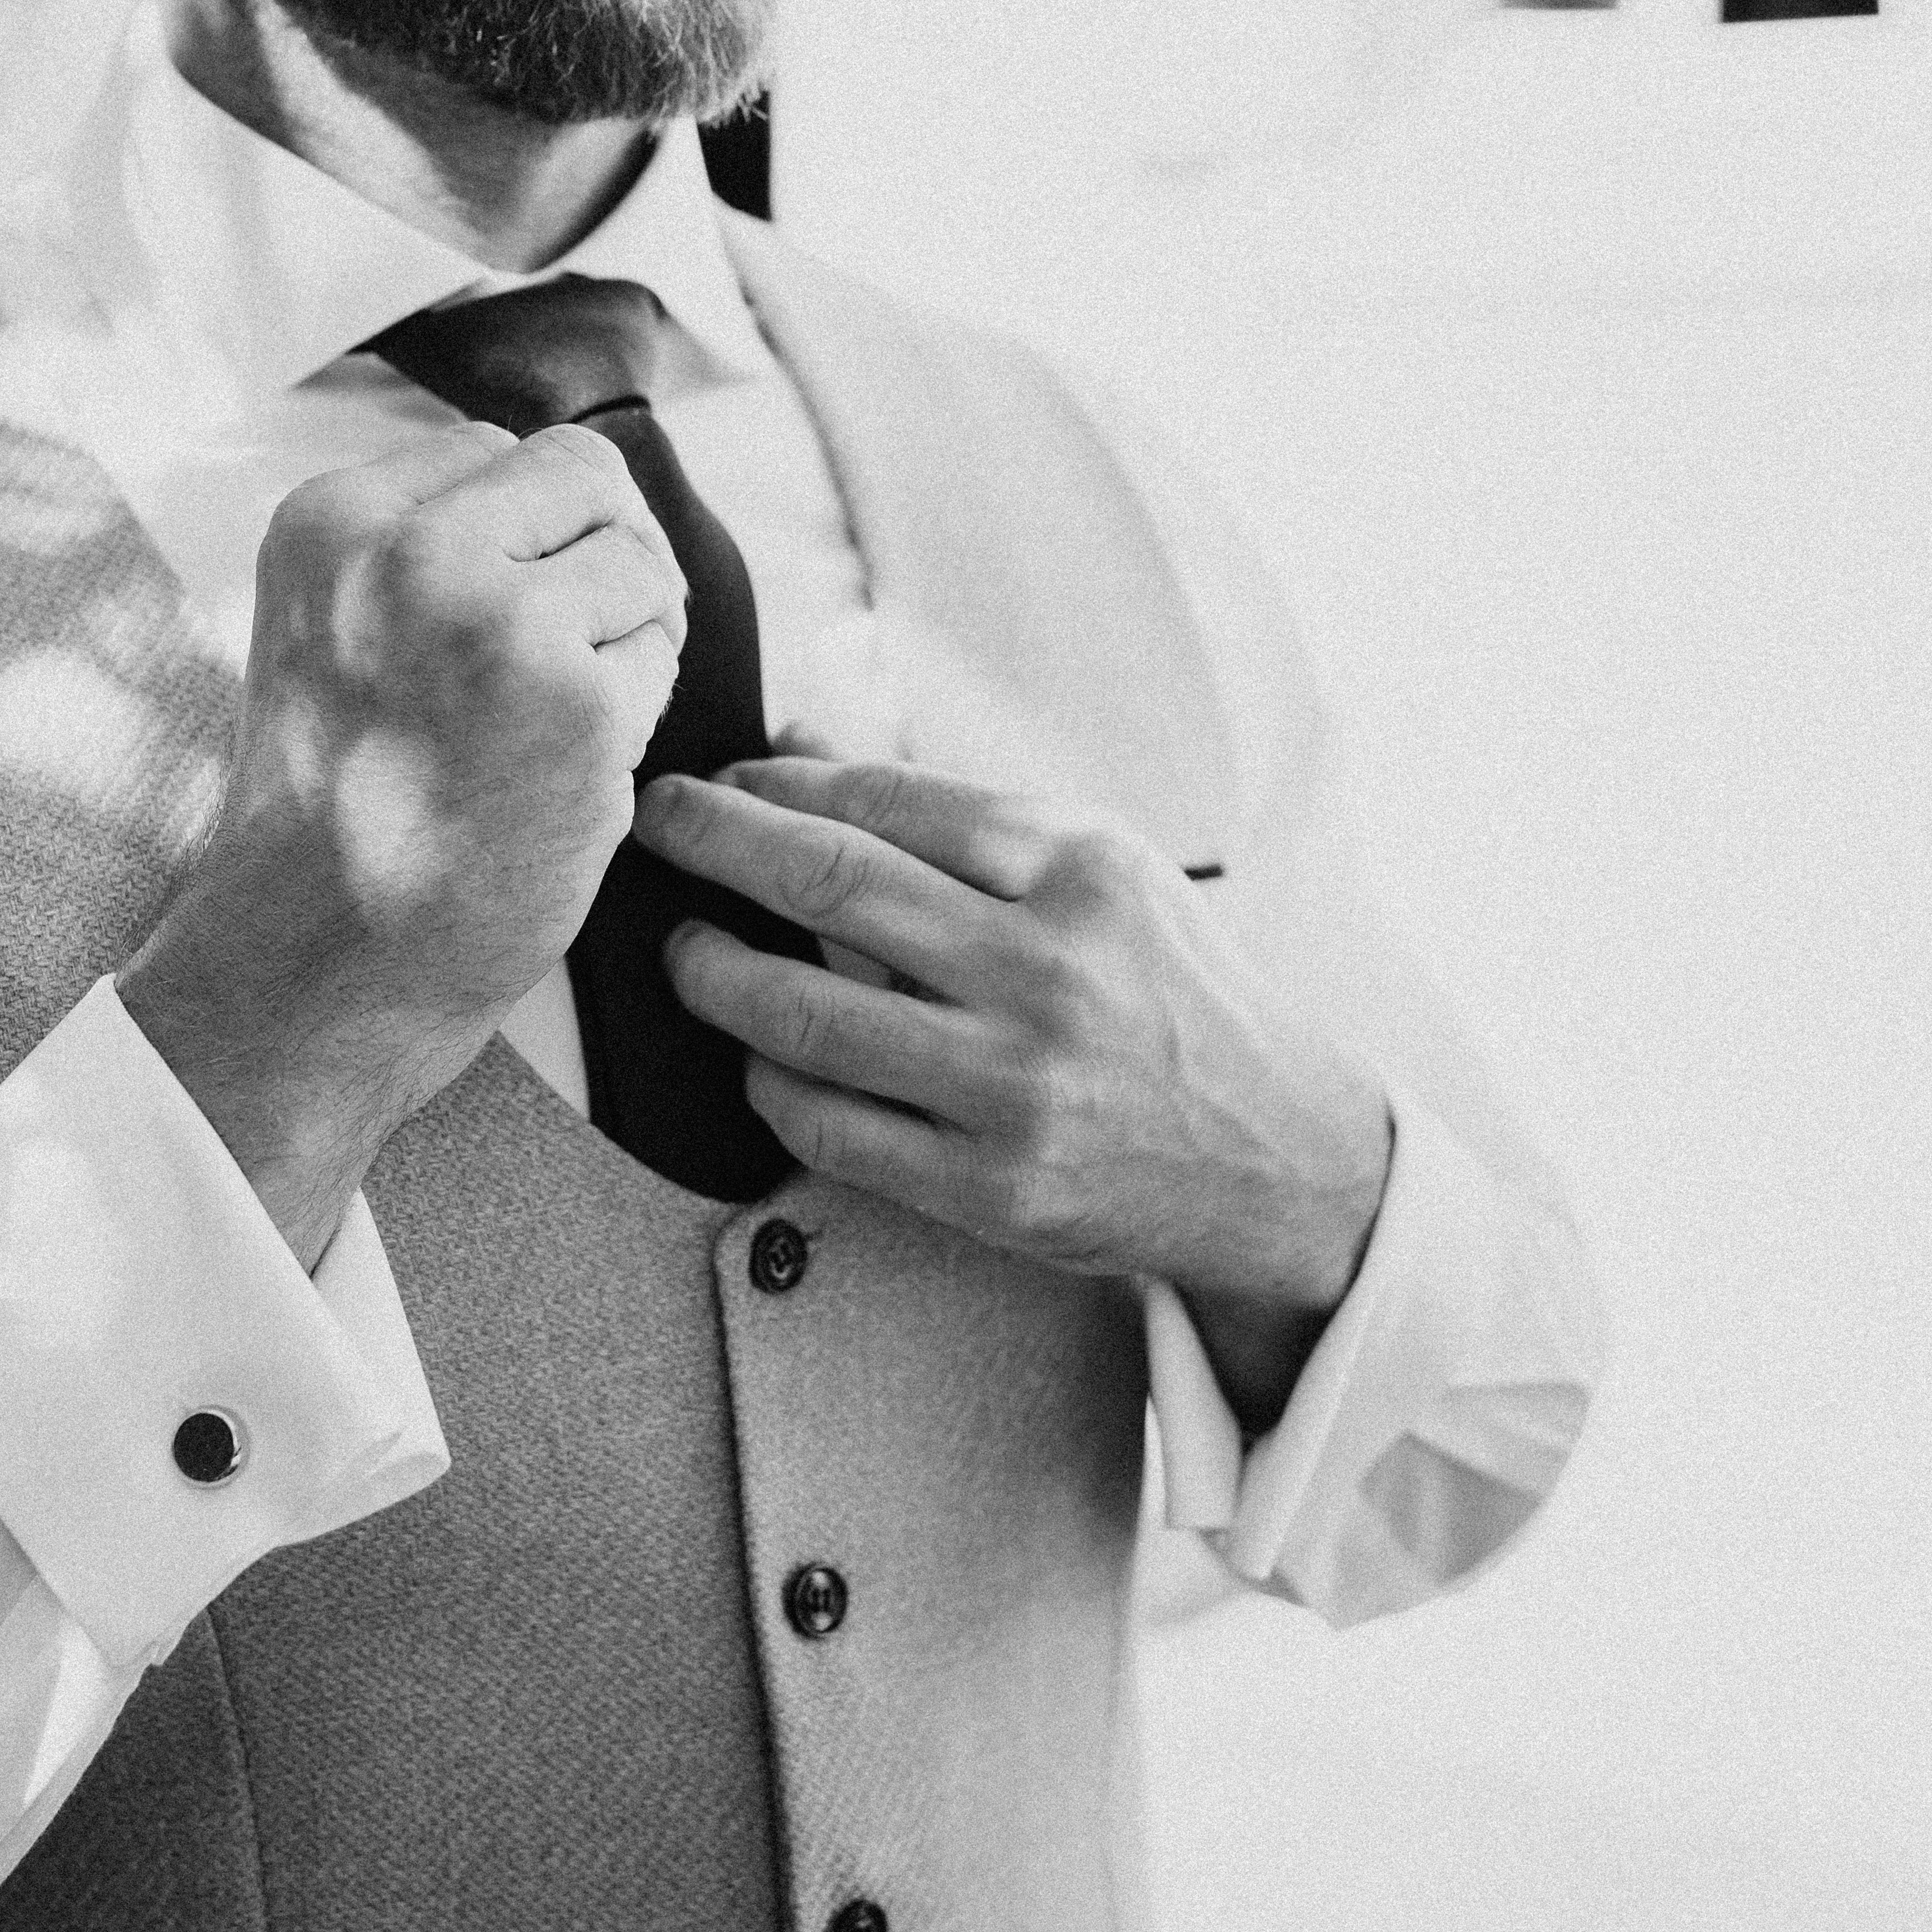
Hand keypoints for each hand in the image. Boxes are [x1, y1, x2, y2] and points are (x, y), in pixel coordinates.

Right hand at [121, 423, 685, 1261]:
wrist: (323, 959)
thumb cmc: (339, 808)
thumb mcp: (327, 628)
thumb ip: (421, 541)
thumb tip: (562, 481)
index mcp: (332, 518)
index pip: (495, 450)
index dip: (526, 535)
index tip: (491, 623)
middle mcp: (410, 548)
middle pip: (588, 476)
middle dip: (599, 557)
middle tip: (563, 656)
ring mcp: (501, 620)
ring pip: (640, 563)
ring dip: (623, 639)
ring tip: (545, 725)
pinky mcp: (580, 700)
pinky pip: (660, 655)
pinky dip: (634, 712)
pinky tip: (562, 771)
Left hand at [634, 754, 1393, 1436]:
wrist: (1280, 1154)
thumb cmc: (1166, 987)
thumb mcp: (1097, 866)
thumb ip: (951, 810)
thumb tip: (800, 744)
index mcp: (1078, 866)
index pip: (885, 801)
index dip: (775, 787)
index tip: (717, 782)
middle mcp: (1047, 967)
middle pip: (830, 884)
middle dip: (713, 841)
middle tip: (652, 822)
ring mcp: (1018, 1084)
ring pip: (806, 1017)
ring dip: (715, 971)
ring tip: (684, 947)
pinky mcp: (993, 1188)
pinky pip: (827, 1128)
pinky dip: (767, 1081)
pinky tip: (754, 1052)